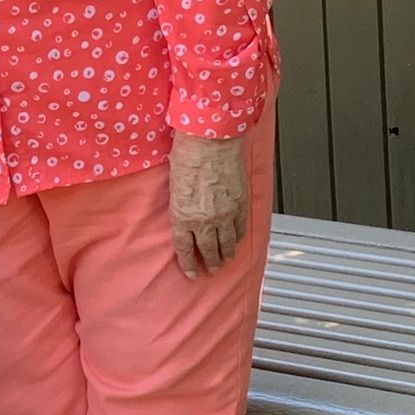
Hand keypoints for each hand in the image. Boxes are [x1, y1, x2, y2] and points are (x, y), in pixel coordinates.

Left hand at [169, 134, 248, 277]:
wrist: (211, 142)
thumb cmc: (187, 156)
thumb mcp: (173, 185)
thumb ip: (180, 206)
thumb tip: (184, 216)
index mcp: (182, 217)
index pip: (185, 249)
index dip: (189, 264)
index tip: (192, 273)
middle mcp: (204, 221)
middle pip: (208, 251)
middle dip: (210, 263)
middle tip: (211, 270)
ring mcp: (225, 215)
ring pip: (227, 244)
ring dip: (226, 255)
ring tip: (225, 260)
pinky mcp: (240, 205)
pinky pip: (240, 228)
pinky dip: (238, 237)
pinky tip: (237, 241)